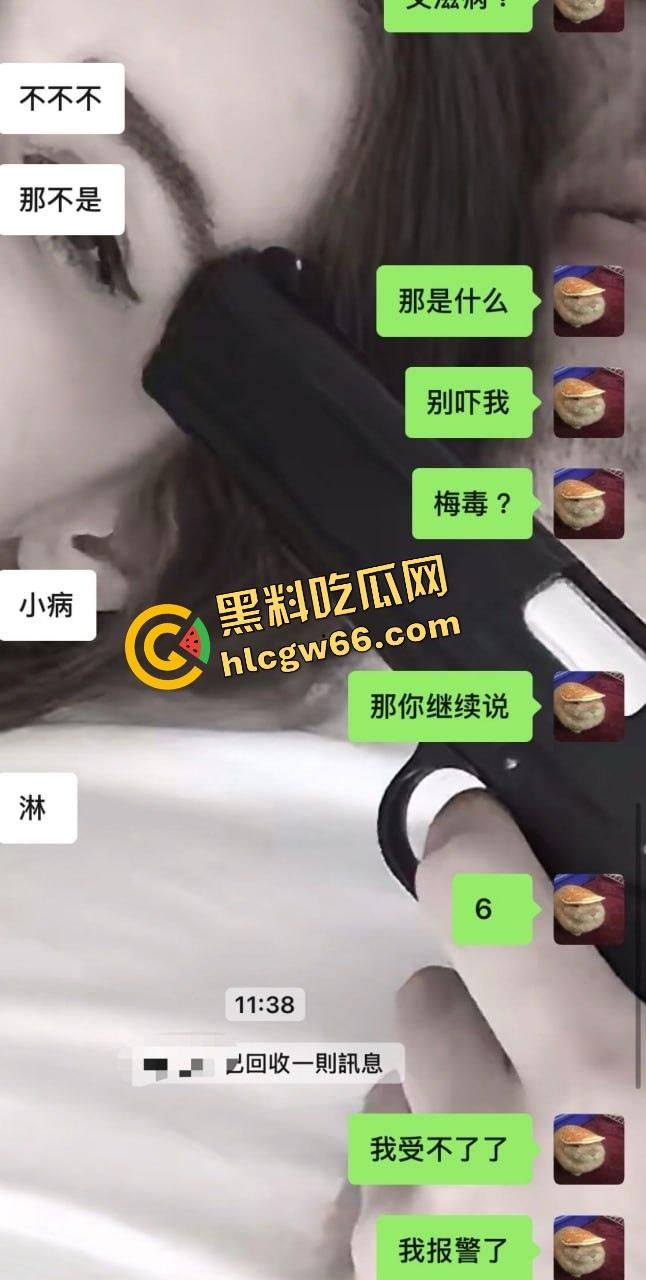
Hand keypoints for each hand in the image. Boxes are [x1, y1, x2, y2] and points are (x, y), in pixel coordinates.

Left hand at [350, 792, 643, 1279]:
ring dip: (449, 1119)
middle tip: (550, 1072)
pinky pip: (376, 1202)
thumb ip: (641, 1009)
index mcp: (591, 1078)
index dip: (474, 840)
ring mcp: (421, 1225)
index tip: (476, 825)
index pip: (477, 894)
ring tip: (525, 1175)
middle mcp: (485, 1140)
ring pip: (396, 1105)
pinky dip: (422, 1204)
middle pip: (426, 1001)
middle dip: (481, 1019)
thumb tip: (604, 984)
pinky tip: (489, 1241)